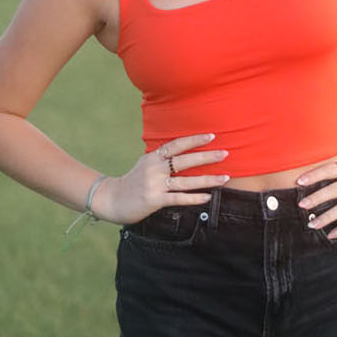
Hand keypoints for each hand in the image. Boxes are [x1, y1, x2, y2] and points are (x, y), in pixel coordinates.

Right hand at [92, 134, 228, 225]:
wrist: (111, 199)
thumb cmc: (132, 182)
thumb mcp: (145, 165)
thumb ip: (162, 159)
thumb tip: (184, 153)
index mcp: (153, 157)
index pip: (176, 145)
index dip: (194, 140)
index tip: (212, 136)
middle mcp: (154, 168)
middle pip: (184, 160)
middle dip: (207, 157)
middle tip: (225, 153)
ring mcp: (154, 184)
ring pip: (186, 181)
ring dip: (207, 180)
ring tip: (225, 178)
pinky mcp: (154, 200)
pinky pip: (178, 198)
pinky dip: (194, 198)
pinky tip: (207, 197)